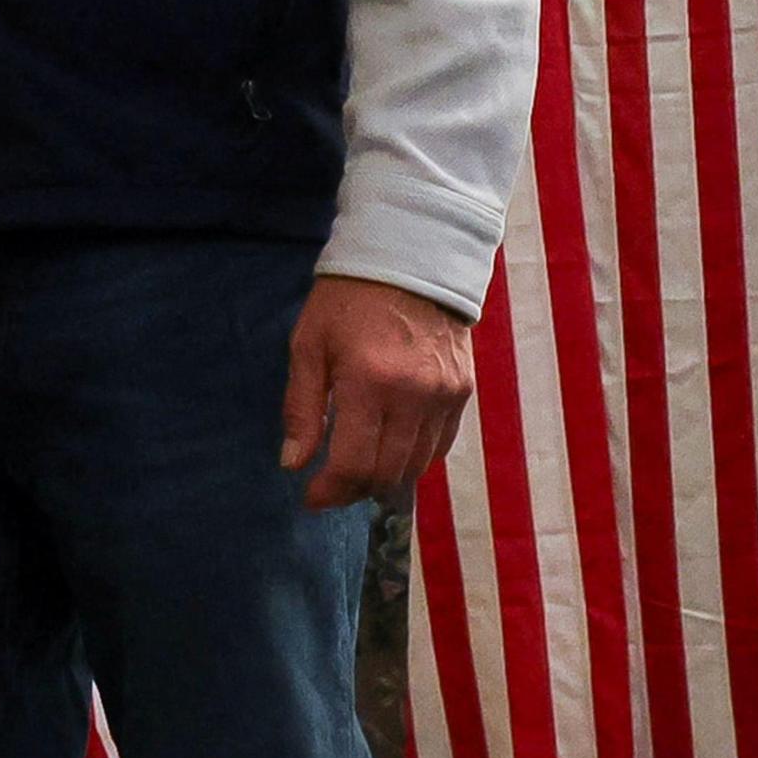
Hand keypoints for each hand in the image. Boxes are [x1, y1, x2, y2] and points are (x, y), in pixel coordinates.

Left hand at [280, 275, 474, 509]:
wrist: (410, 260)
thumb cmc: (347, 300)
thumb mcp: (309, 345)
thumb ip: (301, 407)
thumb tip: (293, 464)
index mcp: (370, 382)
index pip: (355, 463)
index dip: (331, 490)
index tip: (310, 497)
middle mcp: (415, 397)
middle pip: (388, 473)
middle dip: (354, 490)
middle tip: (329, 488)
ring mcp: (445, 397)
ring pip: (416, 466)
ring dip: (384, 478)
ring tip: (356, 472)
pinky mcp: (464, 394)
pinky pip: (440, 447)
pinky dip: (412, 459)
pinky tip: (389, 451)